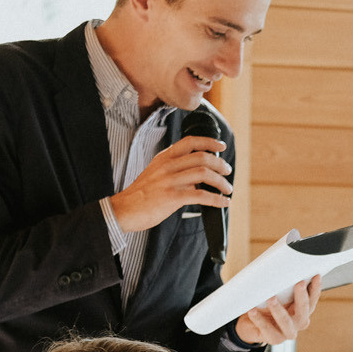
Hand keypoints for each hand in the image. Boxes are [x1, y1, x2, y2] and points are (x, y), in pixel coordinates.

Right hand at [106, 135, 230, 233]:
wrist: (125, 209)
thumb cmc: (141, 195)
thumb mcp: (155, 173)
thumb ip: (174, 170)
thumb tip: (198, 175)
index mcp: (164, 158)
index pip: (189, 142)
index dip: (209, 142)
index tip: (221, 145)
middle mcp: (167, 166)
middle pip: (201, 157)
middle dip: (220, 164)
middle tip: (228, 171)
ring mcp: (170, 181)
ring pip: (204, 174)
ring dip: (221, 182)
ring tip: (228, 189)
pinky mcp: (172, 197)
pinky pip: (201, 195)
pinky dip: (216, 199)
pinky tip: (223, 203)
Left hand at [235, 274, 320, 346]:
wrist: (252, 325)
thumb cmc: (266, 306)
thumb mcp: (277, 295)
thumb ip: (283, 286)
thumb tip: (283, 265)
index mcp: (303, 311)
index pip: (313, 299)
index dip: (316, 288)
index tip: (315, 276)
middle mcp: (299, 322)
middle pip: (304, 311)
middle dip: (302, 297)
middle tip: (299, 284)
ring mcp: (288, 332)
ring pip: (287, 322)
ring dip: (279, 310)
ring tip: (271, 298)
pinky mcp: (275, 339)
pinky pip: (267, 329)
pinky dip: (259, 319)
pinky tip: (252, 311)